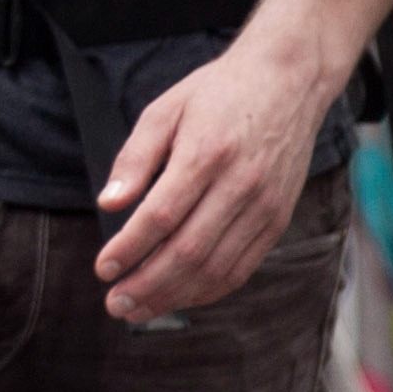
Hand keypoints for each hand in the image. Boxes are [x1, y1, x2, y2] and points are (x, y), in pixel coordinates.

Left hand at [92, 27, 338, 320]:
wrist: (289, 82)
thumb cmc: (220, 93)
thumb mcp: (166, 109)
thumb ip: (135, 158)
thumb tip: (109, 204)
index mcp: (207, 153)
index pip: (161, 216)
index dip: (129, 249)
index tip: (103, 269)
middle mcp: (240, 184)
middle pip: (188, 251)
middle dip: (146, 285)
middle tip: (114, 304)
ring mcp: (264, 206)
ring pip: (216, 267)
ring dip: (174, 296)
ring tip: (139, 309)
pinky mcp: (278, 219)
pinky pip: (242, 267)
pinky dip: (208, 290)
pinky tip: (180, 296)